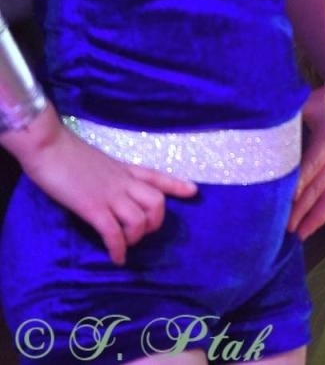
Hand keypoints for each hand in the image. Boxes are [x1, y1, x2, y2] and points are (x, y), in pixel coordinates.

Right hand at [7, 110, 195, 263]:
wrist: (48, 146)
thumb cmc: (65, 153)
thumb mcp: (96, 162)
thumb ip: (107, 174)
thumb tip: (105, 186)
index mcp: (124, 169)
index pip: (156, 176)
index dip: (176, 185)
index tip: (193, 191)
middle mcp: (123, 182)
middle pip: (156, 201)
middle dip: (156, 221)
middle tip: (144, 232)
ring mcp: (110, 194)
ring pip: (139, 219)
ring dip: (135, 237)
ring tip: (126, 246)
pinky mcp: (92, 207)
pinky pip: (113, 232)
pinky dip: (118, 248)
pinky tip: (117, 259)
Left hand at [288, 78, 324, 238]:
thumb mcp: (310, 103)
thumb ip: (288, 117)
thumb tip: (260, 126)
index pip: (309, 170)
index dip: (296, 188)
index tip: (281, 204)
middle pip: (316, 191)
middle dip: (299, 212)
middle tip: (279, 232)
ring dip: (313, 218)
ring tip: (297, 236)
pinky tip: (313, 226)